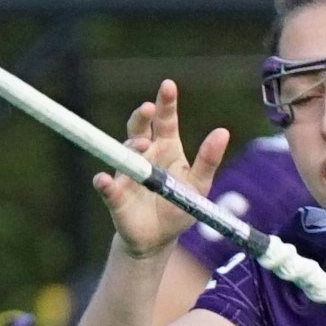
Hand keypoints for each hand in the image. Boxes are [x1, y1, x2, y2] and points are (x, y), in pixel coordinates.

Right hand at [90, 82, 227, 259]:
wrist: (158, 239)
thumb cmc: (179, 207)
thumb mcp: (199, 185)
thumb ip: (208, 160)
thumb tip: (223, 132)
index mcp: (167, 148)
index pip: (165, 120)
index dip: (166, 103)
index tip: (168, 85)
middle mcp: (144, 155)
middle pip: (140, 128)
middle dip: (142, 117)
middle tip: (148, 109)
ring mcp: (127, 174)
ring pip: (123, 152)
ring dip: (130, 146)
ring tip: (141, 144)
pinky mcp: (116, 196)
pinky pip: (108, 188)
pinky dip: (104, 184)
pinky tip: (103, 181)